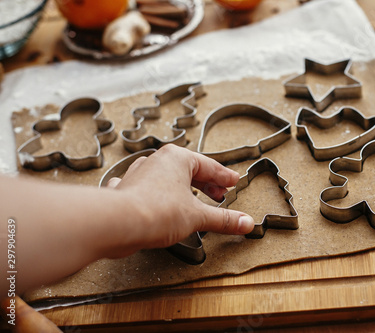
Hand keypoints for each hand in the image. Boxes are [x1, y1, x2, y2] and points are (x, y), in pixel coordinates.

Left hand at [106, 144, 253, 254]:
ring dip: (181, 188)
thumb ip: (223, 220)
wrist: (117, 223)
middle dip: (205, 184)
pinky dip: (154, 195)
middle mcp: (157, 161)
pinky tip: (155, 203)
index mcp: (177, 159)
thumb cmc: (156, 211)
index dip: (224, 176)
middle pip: (188, 170)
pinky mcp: (126, 190)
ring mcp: (139, 174)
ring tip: (192, 200)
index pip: (209, 166)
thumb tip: (246, 223)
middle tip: (219, 194)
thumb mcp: (198, 216)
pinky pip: (144, 188)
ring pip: (165, 177)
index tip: (233, 181)